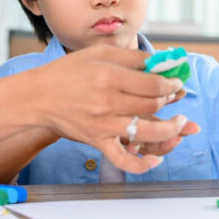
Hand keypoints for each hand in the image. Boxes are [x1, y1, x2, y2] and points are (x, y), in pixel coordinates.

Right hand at [24, 44, 189, 173]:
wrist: (38, 97)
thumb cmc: (67, 72)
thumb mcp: (98, 54)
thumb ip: (130, 57)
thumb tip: (160, 63)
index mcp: (109, 76)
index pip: (153, 83)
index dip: (171, 83)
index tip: (176, 82)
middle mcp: (108, 102)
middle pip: (153, 105)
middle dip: (171, 100)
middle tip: (176, 96)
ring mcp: (103, 125)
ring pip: (147, 132)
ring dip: (171, 129)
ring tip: (180, 123)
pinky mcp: (97, 142)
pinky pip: (123, 159)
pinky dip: (142, 164)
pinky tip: (156, 160)